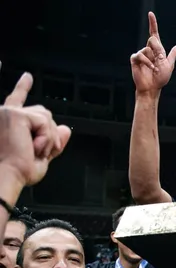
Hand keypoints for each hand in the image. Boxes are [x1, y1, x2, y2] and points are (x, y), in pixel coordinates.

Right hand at [0, 72, 70, 188]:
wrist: (8, 177)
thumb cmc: (16, 171)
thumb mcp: (40, 157)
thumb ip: (52, 141)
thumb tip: (66, 128)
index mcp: (8, 123)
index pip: (16, 101)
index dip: (22, 87)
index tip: (28, 77)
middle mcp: (5, 115)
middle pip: (42, 114)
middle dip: (49, 134)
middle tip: (40, 152)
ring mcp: (9, 113)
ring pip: (46, 117)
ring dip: (48, 138)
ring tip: (36, 151)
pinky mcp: (16, 114)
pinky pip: (45, 122)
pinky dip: (46, 138)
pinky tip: (35, 147)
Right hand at [130, 12, 175, 94]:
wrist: (152, 88)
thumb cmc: (160, 78)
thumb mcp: (169, 64)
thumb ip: (173, 54)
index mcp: (157, 50)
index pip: (154, 34)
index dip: (153, 24)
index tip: (150, 14)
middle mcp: (148, 50)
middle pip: (153, 39)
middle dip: (158, 49)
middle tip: (158, 62)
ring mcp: (141, 54)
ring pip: (148, 48)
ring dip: (153, 60)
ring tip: (154, 69)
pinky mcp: (135, 59)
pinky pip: (141, 55)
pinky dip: (148, 62)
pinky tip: (151, 69)